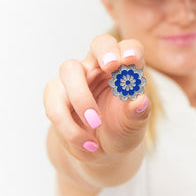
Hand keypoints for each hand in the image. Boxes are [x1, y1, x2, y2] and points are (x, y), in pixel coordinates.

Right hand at [43, 33, 150, 163]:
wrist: (100, 151)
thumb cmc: (121, 130)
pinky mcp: (56, 95)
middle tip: (112, 66)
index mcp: (125, 70)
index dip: (130, 50)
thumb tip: (140, 101)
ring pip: (69, 69)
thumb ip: (137, 114)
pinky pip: (54, 101)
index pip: (130, 48)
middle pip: (99, 44)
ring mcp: (76, 79)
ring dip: (81, 98)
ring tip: (96, 124)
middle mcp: (100, 68)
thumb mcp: (133, 127)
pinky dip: (69, 125)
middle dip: (105, 52)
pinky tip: (86, 143)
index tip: (130, 61)